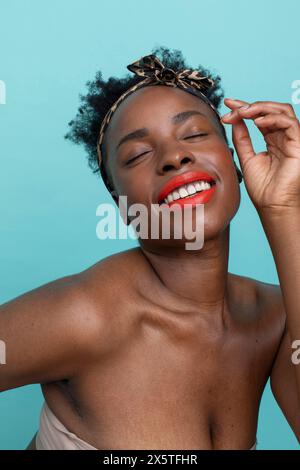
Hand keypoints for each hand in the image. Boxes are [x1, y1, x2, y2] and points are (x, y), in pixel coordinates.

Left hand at [221, 98, 299, 212]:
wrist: (272, 206)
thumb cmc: (262, 188)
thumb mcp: (246, 158)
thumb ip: (242, 138)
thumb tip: (234, 120)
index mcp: (273, 140)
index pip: (260, 117)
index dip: (244, 107)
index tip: (227, 103)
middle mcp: (284, 137)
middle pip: (271, 110)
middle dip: (250, 105)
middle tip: (232, 107)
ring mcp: (293, 140)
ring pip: (282, 111)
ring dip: (260, 107)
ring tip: (243, 112)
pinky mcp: (299, 145)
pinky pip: (289, 123)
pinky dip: (272, 118)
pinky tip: (257, 122)